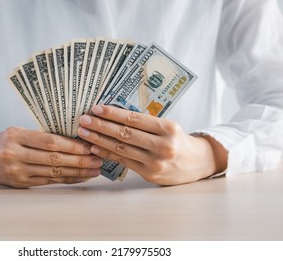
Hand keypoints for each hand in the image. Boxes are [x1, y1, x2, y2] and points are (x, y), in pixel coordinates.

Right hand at [0, 127, 101, 187]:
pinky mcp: (20, 184)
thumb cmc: (7, 140)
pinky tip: (80, 177)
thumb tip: (75, 139)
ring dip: (76, 172)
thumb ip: (42, 136)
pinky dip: (66, 180)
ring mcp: (17, 172)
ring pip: (53, 173)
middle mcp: (15, 155)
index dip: (71, 145)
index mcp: (16, 136)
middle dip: (79, 160)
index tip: (89, 146)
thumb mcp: (19, 131)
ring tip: (94, 169)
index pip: (49, 142)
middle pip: (53, 159)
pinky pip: (48, 182)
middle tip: (97, 159)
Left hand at [78, 105, 226, 184]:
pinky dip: (108, 154)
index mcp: (168, 128)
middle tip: (84, 120)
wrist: (198, 163)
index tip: (96, 108)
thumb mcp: (168, 126)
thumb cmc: (179, 140)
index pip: (135, 119)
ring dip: (99, 140)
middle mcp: (162, 146)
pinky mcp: (150, 174)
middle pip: (125, 134)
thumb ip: (145, 123)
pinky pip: (124, 162)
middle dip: (101, 126)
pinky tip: (95, 148)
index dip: (113, 113)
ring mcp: (156, 162)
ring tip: (84, 133)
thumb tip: (114, 115)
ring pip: (122, 149)